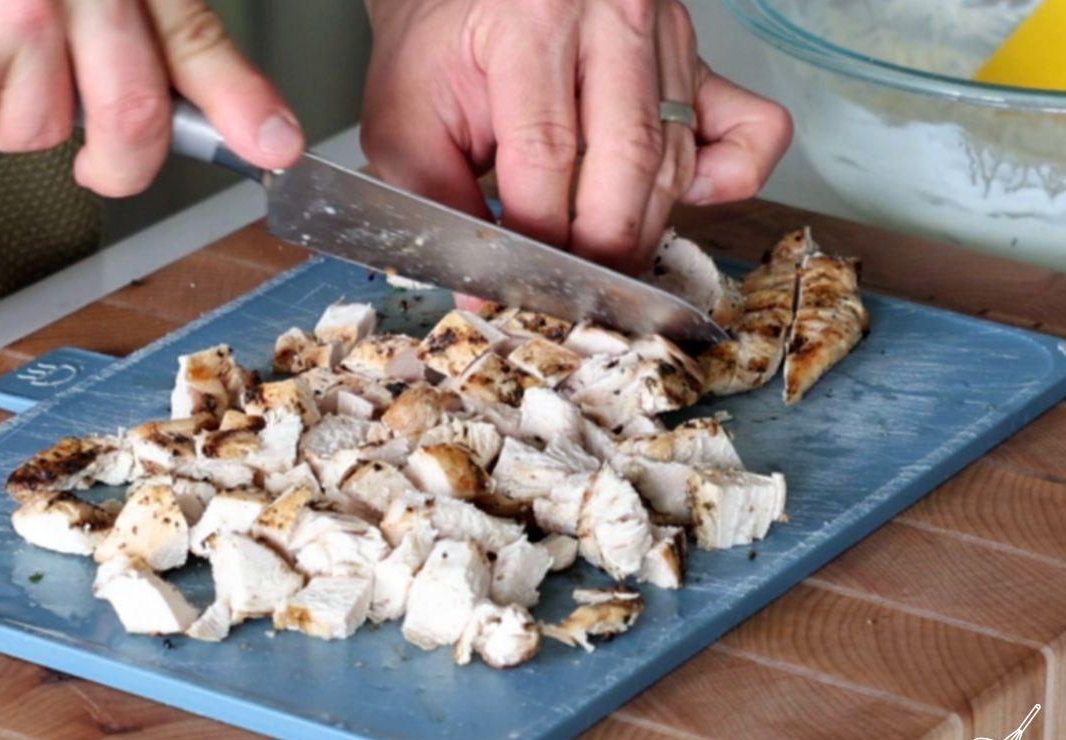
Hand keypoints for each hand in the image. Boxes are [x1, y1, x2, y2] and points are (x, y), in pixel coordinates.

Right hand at [0, 0, 303, 195]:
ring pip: (42, 131)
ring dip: (14, 107)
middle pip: (132, 119)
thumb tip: (232, 114)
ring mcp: (3, 30)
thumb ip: (148, 24)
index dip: (242, 104)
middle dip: (123, 163)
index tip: (277, 147)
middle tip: (103, 166)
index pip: (193, 40)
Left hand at [362, 0, 791, 271]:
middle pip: (625, 160)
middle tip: (569, 293)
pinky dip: (736, 177)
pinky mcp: (698, 58)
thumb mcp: (406, 112)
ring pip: (675, 158)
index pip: (547, 151)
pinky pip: (751, 127)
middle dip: (598, 247)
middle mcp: (611, 15)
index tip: (511, 286)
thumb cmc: (441, 44)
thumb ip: (431, 193)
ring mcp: (666, 34)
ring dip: (643, 229)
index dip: (533, 234)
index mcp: (530, 19)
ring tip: (601, 267)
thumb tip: (477, 284)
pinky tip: (691, 201)